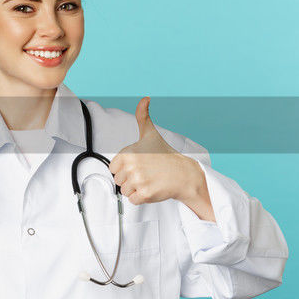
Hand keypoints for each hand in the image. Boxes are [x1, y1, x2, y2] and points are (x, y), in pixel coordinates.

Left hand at [108, 97, 208, 211]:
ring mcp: (139, 180)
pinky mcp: (145, 194)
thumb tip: (145, 99)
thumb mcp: (150, 134)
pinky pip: (133, 200)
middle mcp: (132, 166)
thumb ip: (143, 116)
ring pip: (125, 191)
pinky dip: (141, 198)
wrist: (185, 174)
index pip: (113, 168)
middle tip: (145, 173)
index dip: (125, 168)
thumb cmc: (166, 155)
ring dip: (136, 189)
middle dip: (130, 179)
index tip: (138, 165)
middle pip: (118, 180)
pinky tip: (152, 188)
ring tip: (149, 180)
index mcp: (127, 153)